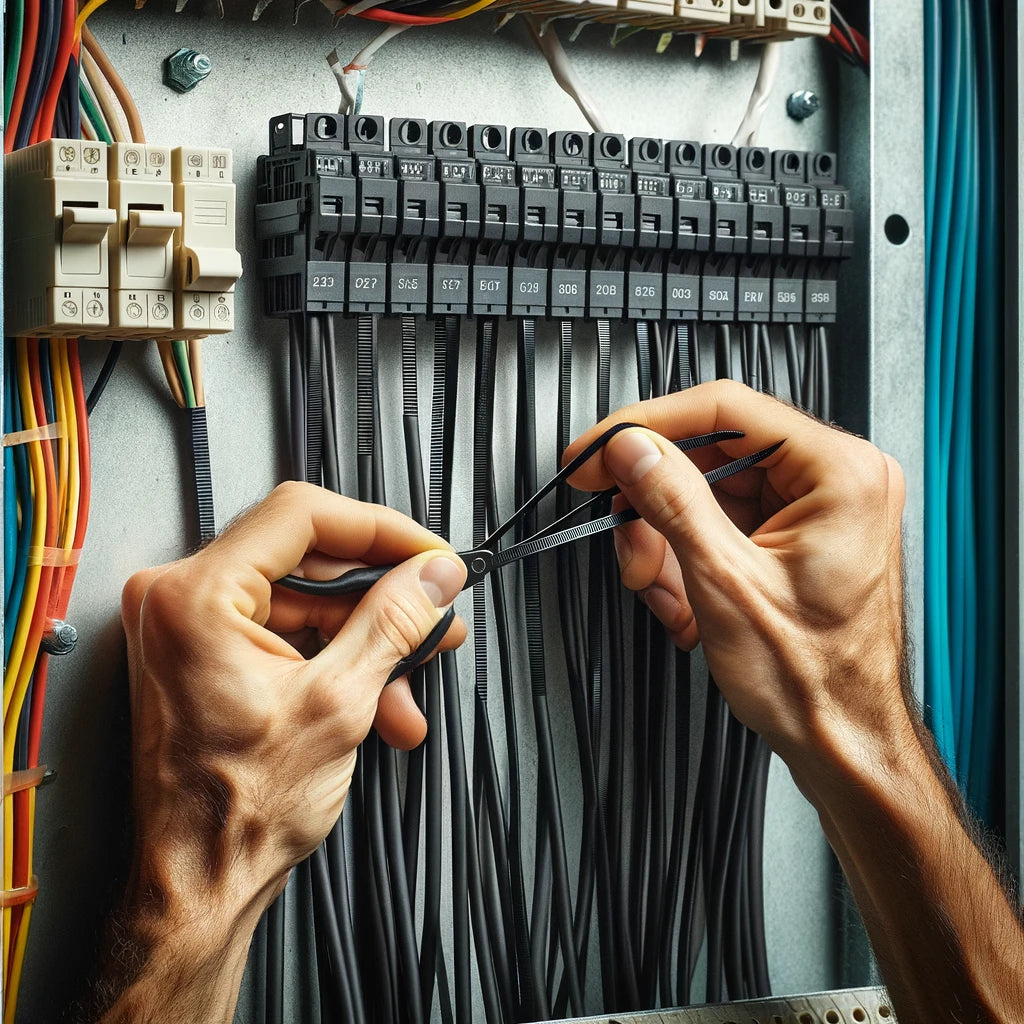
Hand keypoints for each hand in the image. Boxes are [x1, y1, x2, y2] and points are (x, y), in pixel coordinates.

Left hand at [102, 482, 465, 1022]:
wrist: (198, 885)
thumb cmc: (235, 814)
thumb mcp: (338, 703)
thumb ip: (394, 622)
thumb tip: (434, 574)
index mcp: (195, 596)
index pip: (302, 516)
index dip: (380, 530)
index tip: (427, 554)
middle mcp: (180, 601)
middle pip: (307, 559)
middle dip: (382, 594)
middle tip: (435, 605)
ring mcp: (191, 630)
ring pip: (305, 604)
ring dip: (368, 639)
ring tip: (416, 672)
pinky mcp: (207, 657)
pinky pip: (288, 636)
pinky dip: (337, 661)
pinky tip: (382, 701)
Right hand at [566, 379, 910, 775]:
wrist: (839, 742)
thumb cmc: (813, 679)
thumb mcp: (725, 582)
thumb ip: (673, 501)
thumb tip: (631, 448)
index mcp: (840, 473)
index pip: (724, 409)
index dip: (647, 425)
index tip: (599, 448)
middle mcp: (835, 479)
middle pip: (710, 453)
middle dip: (654, 502)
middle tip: (621, 531)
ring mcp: (813, 508)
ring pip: (704, 492)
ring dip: (665, 539)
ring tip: (663, 590)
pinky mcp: (791, 534)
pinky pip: (717, 521)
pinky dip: (685, 556)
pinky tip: (683, 600)